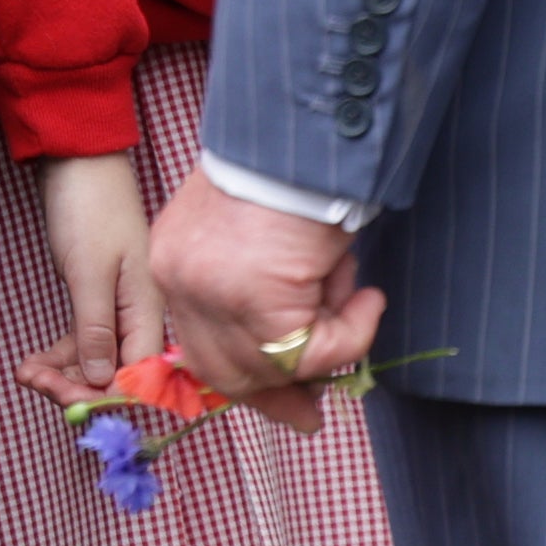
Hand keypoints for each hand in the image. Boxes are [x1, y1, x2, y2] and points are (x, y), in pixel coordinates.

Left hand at [25, 151, 162, 404]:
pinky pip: (86, 341)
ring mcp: (120, 308)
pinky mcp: (99, 300)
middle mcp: (140, 314)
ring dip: (62, 372)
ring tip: (24, 372)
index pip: (137, 376)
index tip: (62, 397)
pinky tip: (33, 362)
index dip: (103, 396)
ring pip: (98, 360)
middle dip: (76, 386)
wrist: (79, 161)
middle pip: (117, 374)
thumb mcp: (89, 271)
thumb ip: (96, 329)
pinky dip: (61, 354)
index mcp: (149, 308)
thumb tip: (101, 380)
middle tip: (34, 382)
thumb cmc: (89, 208)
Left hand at [146, 170, 381, 427]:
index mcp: (174, 259)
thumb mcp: (259, 231)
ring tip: (360, 298)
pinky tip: (370, 298)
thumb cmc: (292, 166)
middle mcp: (181, 281)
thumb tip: (303, 353)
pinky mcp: (259, 305)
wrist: (306, 134)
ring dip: (329, 342)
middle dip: (276, 395)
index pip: (198, 345)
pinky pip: (316, 353)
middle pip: (225, 372)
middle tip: (313, 412)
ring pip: (276, 366)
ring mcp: (214, 296)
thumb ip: (263, 286)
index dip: (245, 380)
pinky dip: (354, 334)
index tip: (285, 403)